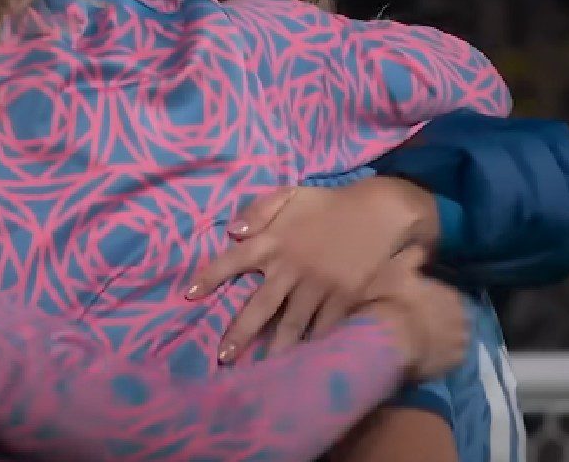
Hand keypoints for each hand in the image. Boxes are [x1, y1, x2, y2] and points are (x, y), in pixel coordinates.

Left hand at [185, 178, 437, 361]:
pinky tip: (302, 362)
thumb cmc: (329, 204)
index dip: (210, 277)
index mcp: (274, 241)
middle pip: (260, 305)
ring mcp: (318, 285)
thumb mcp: (291, 194)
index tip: (189, 296)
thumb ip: (258, 209)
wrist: (379, 211)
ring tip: (261, 372)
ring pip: (291, 323)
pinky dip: (313, 344)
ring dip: (275, 349)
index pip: (233, 260)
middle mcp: (292, 267)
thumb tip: (230, 231)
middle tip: (223, 357)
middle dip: (240, 333)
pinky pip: (324, 326)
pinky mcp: (343, 297)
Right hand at [361, 248, 467, 380]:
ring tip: (421, 343)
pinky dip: (439, 357)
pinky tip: (423, 356)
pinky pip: (448, 359)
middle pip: (453, 319)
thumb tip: (424, 248)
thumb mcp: (397, 268)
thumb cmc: (392, 301)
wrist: (388, 340)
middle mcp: (464, 318)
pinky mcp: (454, 365)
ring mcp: (461, 344)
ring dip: (442, 340)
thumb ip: (414, 255)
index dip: (432, 301)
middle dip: (440, 321)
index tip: (417, 305)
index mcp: (452, 295)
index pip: (448, 296)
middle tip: (418, 325)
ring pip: (453, 339)